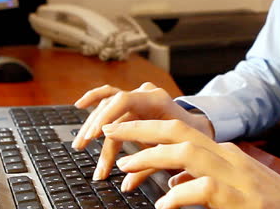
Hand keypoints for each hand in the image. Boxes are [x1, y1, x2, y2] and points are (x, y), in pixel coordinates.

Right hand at [72, 82, 213, 180]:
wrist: (199, 128)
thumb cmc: (188, 140)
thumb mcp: (172, 152)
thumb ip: (148, 166)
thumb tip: (126, 184)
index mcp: (158, 100)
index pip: (125, 103)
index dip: (108, 120)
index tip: (98, 138)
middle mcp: (145, 93)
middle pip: (113, 108)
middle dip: (97, 130)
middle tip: (85, 149)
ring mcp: (137, 94)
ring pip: (107, 103)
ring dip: (92, 123)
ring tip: (81, 144)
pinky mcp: (132, 99)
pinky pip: (109, 94)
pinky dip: (94, 98)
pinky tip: (80, 105)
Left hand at [104, 119, 279, 208]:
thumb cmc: (267, 204)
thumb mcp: (230, 187)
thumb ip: (200, 180)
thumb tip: (171, 182)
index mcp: (223, 153)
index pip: (180, 129)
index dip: (146, 127)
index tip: (119, 129)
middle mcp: (227, 157)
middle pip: (179, 131)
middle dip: (141, 130)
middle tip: (110, 132)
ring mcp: (234, 175)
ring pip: (187, 153)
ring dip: (153, 157)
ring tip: (126, 167)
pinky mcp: (239, 197)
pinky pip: (204, 190)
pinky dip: (180, 195)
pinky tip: (164, 204)